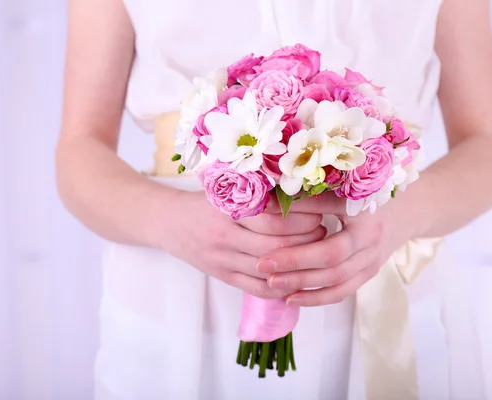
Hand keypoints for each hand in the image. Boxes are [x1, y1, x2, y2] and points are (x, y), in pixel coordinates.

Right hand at [165, 190, 325, 299]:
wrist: (167, 222)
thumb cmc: (204, 200)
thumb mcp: (226, 188)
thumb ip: (258, 192)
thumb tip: (303, 192)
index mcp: (227, 209)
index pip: (275, 220)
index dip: (304, 218)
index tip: (320, 212)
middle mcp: (224, 236)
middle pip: (276, 247)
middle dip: (306, 241)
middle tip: (324, 232)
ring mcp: (223, 260)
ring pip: (270, 270)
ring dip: (298, 264)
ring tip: (315, 252)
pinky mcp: (223, 276)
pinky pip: (257, 288)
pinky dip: (281, 287)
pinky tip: (298, 277)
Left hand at [258, 193, 413, 306]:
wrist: (411, 209)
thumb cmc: (371, 190)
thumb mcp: (344, 184)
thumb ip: (308, 193)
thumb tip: (266, 199)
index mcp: (364, 206)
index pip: (327, 211)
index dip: (297, 213)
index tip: (263, 219)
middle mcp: (371, 236)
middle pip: (332, 256)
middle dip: (295, 262)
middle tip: (263, 264)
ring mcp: (373, 258)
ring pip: (337, 279)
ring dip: (303, 283)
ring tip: (271, 283)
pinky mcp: (370, 273)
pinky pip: (343, 291)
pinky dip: (317, 297)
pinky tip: (291, 298)